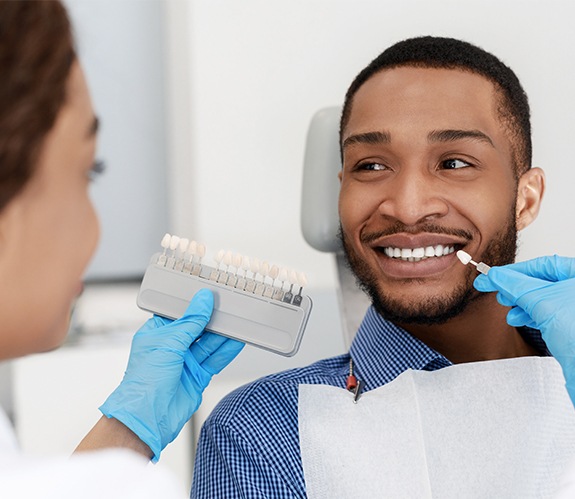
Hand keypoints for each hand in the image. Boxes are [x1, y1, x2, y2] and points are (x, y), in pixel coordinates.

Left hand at [99, 289, 243, 461]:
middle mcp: (171, 347)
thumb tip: (203, 300)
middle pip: (197, 328)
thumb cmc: (145, 381)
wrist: (148, 417)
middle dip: (212, 319)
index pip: (180, 313)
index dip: (195, 304)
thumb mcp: (169, 342)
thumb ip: (190, 321)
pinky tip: (237, 341)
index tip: (211, 294)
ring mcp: (185, 362)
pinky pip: (215, 360)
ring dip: (222, 335)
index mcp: (157, 334)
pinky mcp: (197, 376)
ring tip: (238, 322)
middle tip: (229, 307)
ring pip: (209, 344)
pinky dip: (226, 351)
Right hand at [474, 255, 574, 402]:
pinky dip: (529, 314)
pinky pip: (547, 313)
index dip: (515, 270)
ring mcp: (574, 308)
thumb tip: (497, 276)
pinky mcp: (571, 326)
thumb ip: (516, 285)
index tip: (493, 275)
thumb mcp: (540, 301)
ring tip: (505, 306)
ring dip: (520, 302)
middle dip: (516, 287)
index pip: (544, 264)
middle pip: (542, 281)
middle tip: (495, 290)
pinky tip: (517, 318)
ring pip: (542, 298)